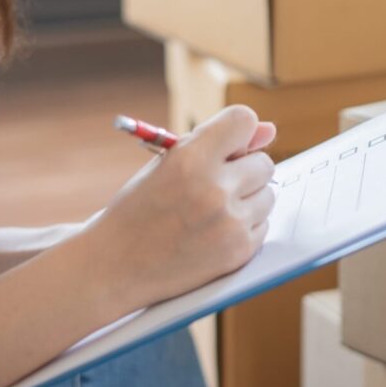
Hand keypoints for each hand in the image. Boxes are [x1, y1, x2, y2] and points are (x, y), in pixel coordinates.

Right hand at [84, 105, 277, 308]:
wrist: (115, 265)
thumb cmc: (141, 208)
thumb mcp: (167, 164)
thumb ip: (220, 143)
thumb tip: (270, 131)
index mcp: (190, 158)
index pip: (244, 120)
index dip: (240, 132)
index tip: (231, 144)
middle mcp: (214, 188)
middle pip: (264, 162)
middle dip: (245, 170)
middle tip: (215, 185)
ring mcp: (230, 222)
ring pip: (268, 194)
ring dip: (248, 199)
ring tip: (211, 211)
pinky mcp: (239, 250)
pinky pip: (264, 224)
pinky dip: (245, 226)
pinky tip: (214, 232)